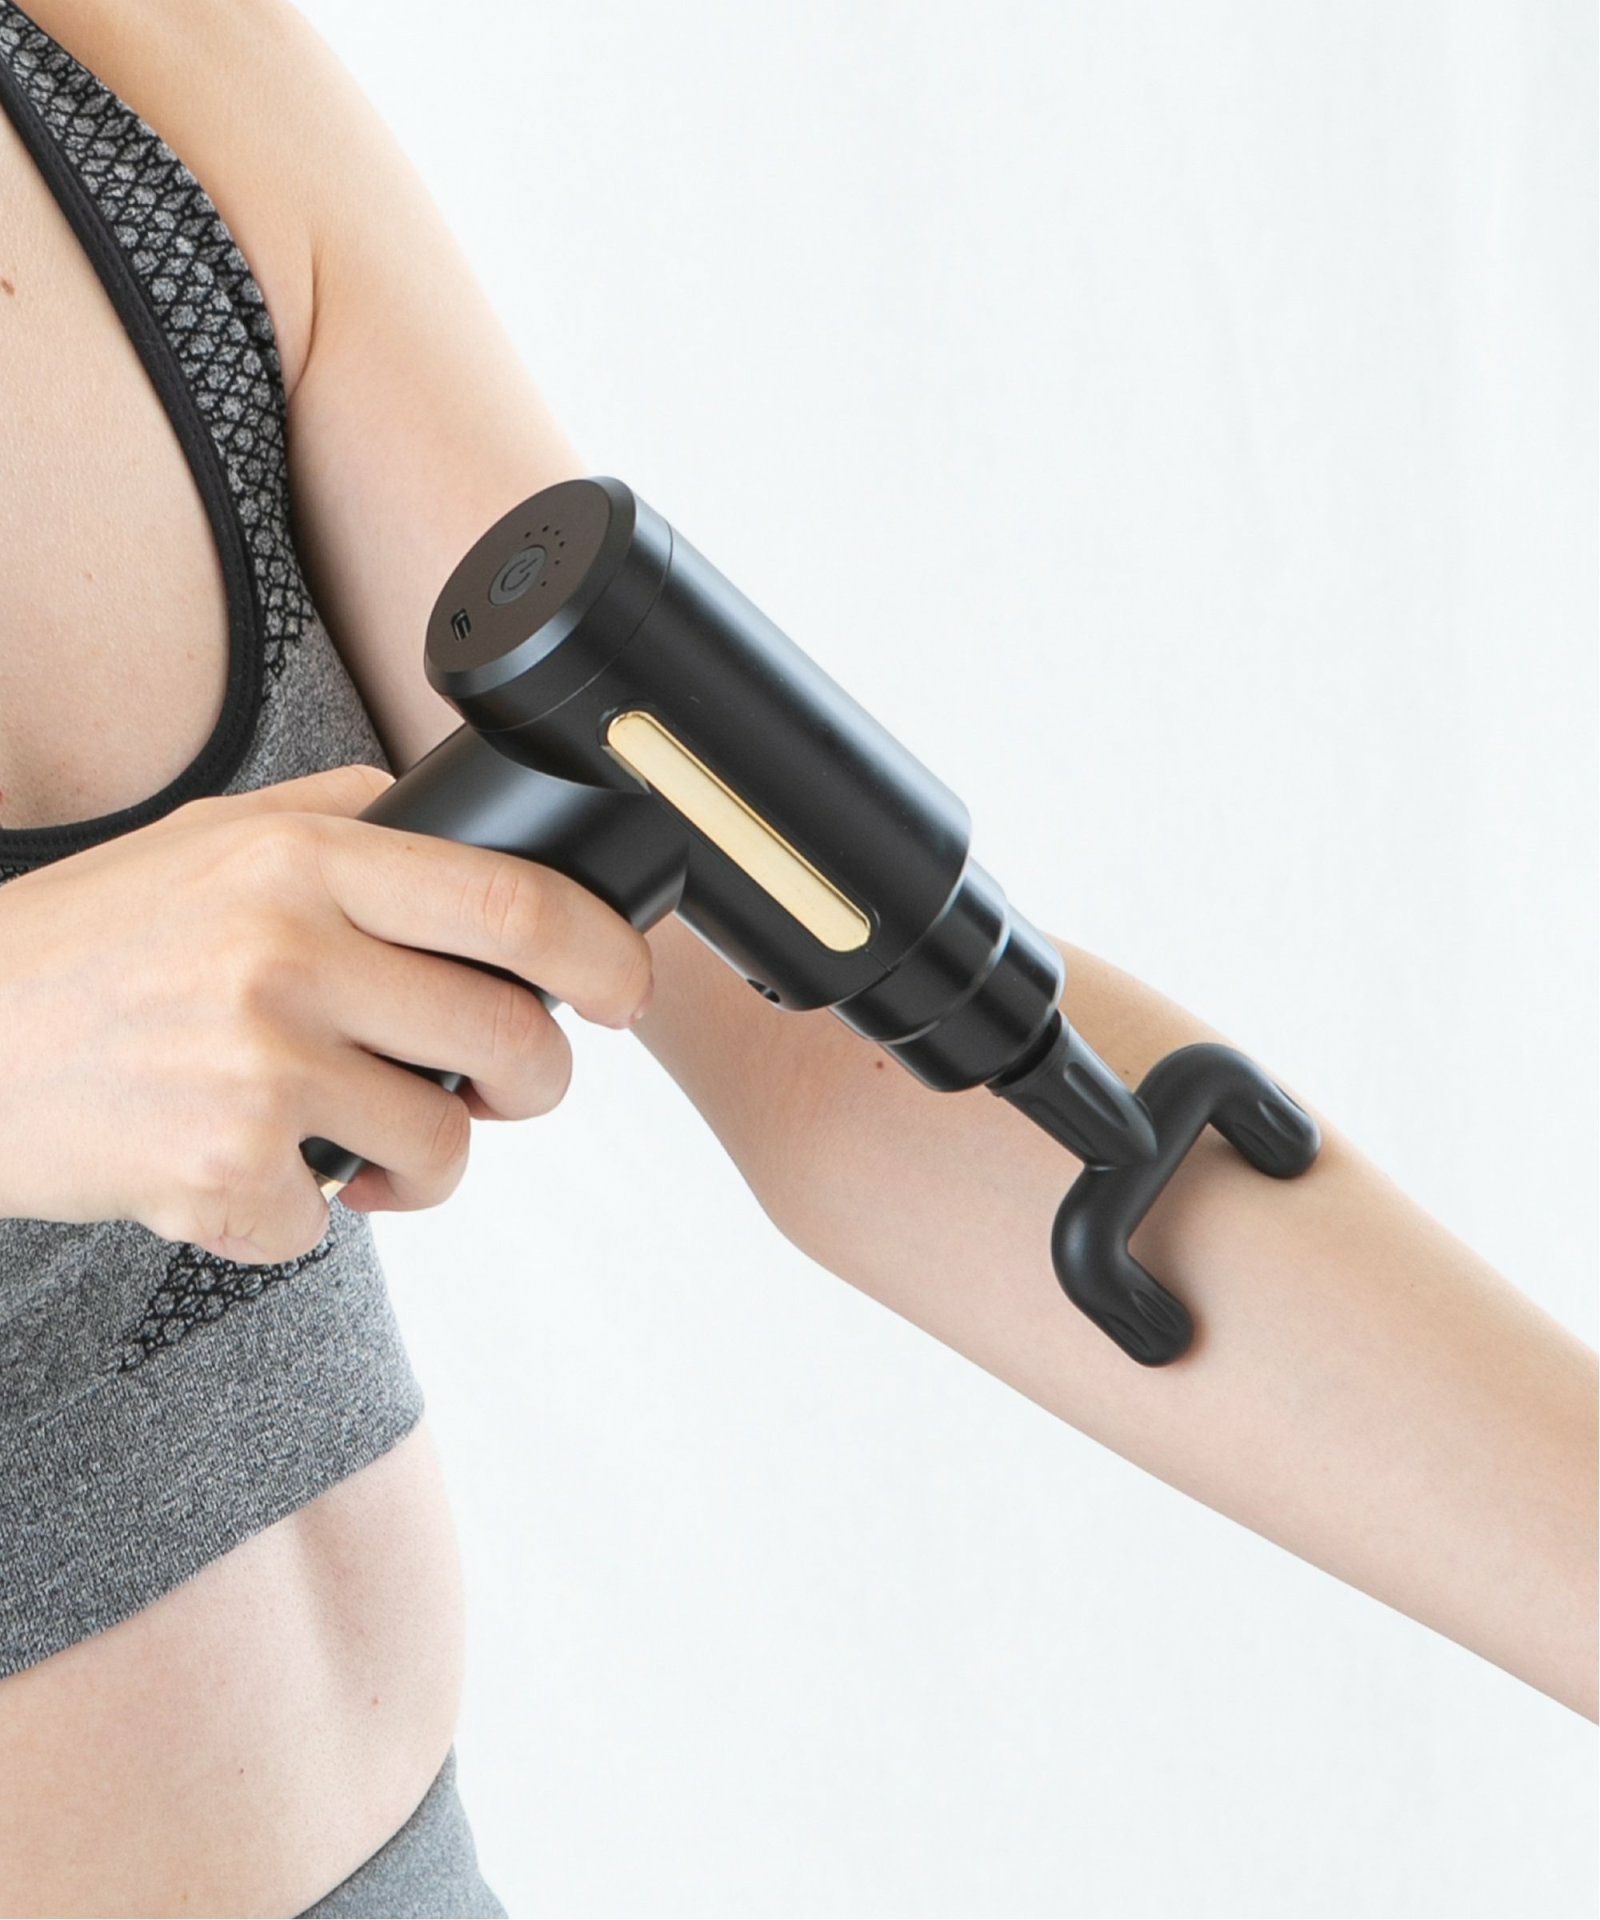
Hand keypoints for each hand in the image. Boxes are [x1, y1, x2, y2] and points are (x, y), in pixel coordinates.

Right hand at [0, 765, 651, 1260]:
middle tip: (502, 1090)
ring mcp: (254, 1073)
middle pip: (510, 1042)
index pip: (516, 906)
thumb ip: (337, 820)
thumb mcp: (205, 839)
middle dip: (536, 1084)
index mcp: (299, 864)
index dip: (605, 956)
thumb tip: (455, 824)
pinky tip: (240, 1168)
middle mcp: (285, 958)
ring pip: (441, 1150)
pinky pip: (331, 1223)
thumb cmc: (82, 946)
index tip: (627, 990)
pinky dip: (301, 1212)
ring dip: (422, 1163)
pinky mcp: (217, 1178)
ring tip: (353, 1140)